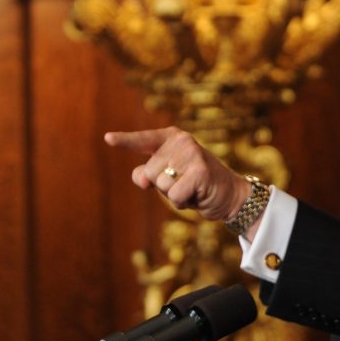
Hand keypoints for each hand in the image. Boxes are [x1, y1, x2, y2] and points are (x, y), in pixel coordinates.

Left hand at [104, 127, 250, 221]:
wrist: (232, 196)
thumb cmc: (197, 185)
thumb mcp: (169, 178)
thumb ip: (148, 175)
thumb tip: (141, 177)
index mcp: (173, 138)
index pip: (144, 140)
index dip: (125, 141)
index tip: (107, 138)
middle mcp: (182, 141)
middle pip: (150, 173)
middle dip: (164, 186)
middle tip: (186, 184)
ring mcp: (192, 154)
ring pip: (161, 185)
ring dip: (174, 195)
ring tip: (193, 189)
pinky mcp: (200, 171)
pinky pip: (175, 196)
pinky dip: (184, 202)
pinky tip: (198, 195)